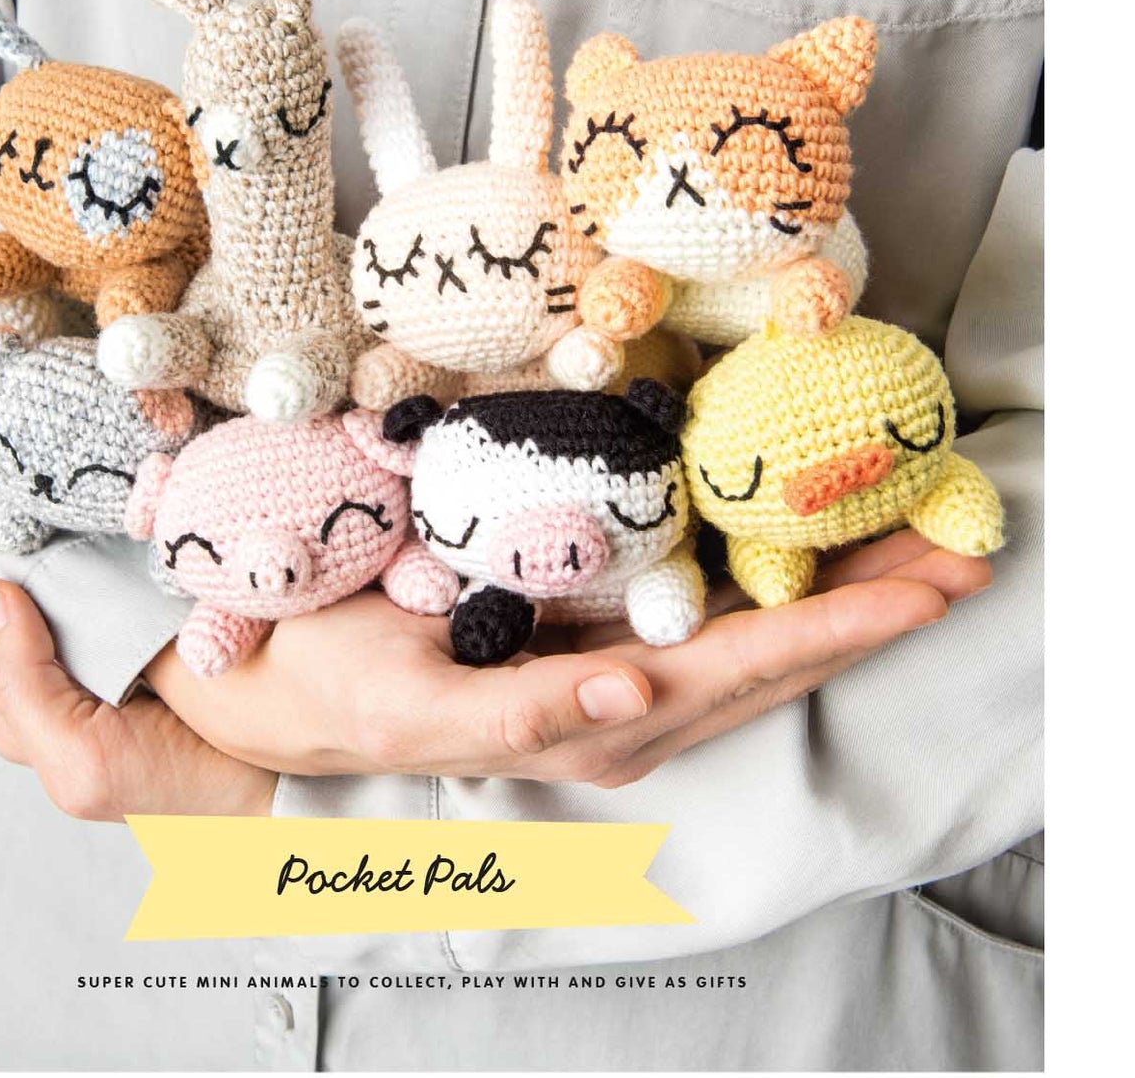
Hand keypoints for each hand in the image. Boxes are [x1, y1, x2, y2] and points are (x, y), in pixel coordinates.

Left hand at [0, 489, 275, 820]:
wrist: (271, 785)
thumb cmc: (176, 787)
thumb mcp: (81, 763)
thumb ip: (23, 688)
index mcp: (22, 694)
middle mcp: (44, 660)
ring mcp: (88, 637)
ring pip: (15, 573)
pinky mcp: (135, 616)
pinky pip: (73, 569)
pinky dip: (42, 534)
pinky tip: (35, 507)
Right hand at [147, 528, 988, 787]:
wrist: (300, 680)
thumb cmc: (350, 684)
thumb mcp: (419, 702)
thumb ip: (528, 712)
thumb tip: (634, 699)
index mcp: (593, 725)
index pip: (744, 673)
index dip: (839, 630)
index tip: (925, 589)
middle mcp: (627, 707)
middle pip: (779, 655)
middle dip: (873, 605)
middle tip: (966, 547)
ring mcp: (621, 676)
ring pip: (759, 636)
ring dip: (843, 593)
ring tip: (921, 541)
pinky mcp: (601, 641)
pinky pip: (713, 616)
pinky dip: (779, 582)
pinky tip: (811, 546)